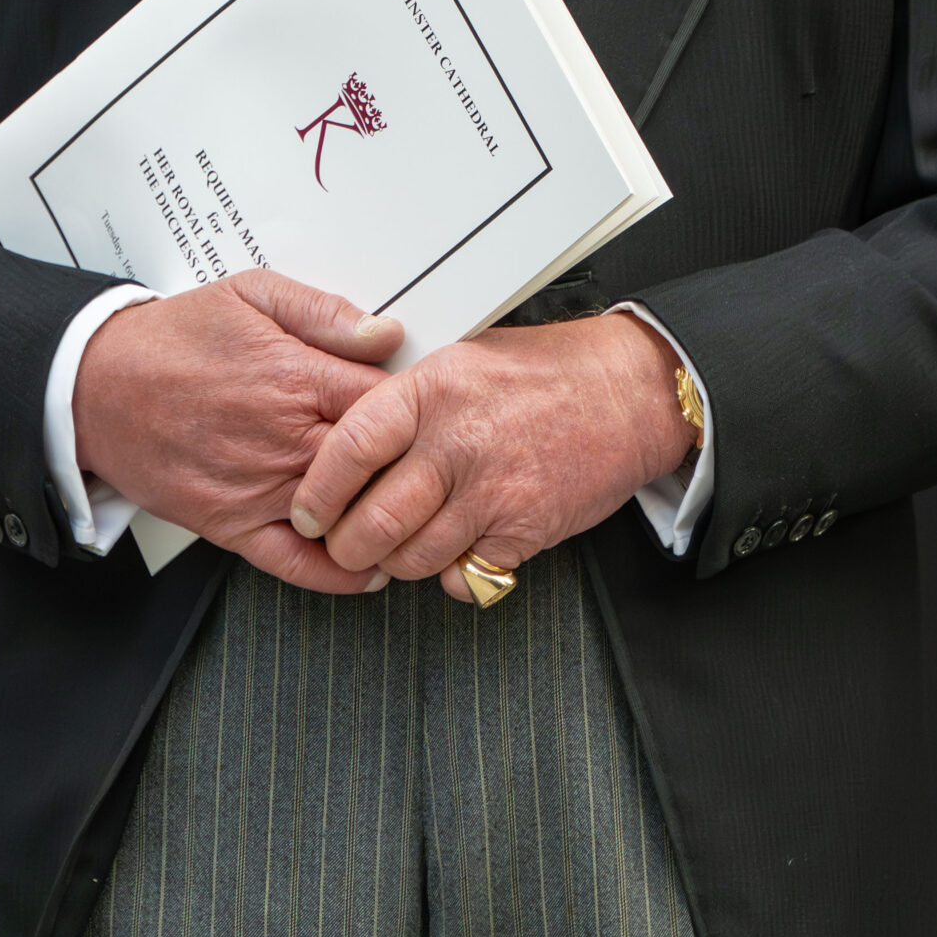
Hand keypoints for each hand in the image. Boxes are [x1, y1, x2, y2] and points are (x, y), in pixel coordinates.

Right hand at [73, 270, 402, 593]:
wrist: (94, 385)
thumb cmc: (174, 337)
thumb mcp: (251, 295)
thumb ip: (324, 312)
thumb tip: (387, 333)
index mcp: (295, 377)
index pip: (390, 402)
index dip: (420, 407)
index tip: (434, 408)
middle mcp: (284, 439)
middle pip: (379, 463)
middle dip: (412, 464)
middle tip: (435, 464)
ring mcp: (259, 488)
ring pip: (347, 515)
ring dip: (384, 516)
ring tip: (416, 512)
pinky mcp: (231, 526)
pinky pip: (296, 564)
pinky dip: (338, 574)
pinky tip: (368, 565)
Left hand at [288, 311, 695, 601]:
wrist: (628, 391)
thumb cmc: (544, 372)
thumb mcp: (462, 358)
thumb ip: (406, 397)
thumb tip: (344, 434)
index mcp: (433, 390)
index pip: (349, 448)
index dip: (318, 491)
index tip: (307, 512)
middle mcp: (458, 442)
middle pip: (373, 523)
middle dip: (349, 548)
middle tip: (347, 545)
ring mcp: (493, 491)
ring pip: (412, 559)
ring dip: (398, 563)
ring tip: (402, 546)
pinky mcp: (525, 531)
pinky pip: (465, 578)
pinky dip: (455, 576)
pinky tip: (458, 551)